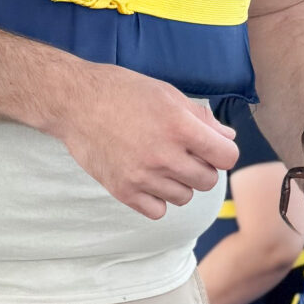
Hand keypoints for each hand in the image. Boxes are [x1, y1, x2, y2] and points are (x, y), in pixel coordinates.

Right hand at [57, 67, 236, 219]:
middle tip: (181, 153)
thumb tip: (228, 138)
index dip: (222, 152)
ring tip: (159, 163)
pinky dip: (156, 199)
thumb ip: (201, 119)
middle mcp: (164, 155)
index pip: (227, 157)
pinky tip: (146, 179)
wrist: (76, 102)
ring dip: (178, 183)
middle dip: (201, 167)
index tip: (210, 148)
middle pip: (208, 181)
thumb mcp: (168, 94)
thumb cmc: (123, 92)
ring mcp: (143, 176)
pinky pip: (158, 211)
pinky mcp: (123, 191)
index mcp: (180, 127)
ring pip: (184, 197)